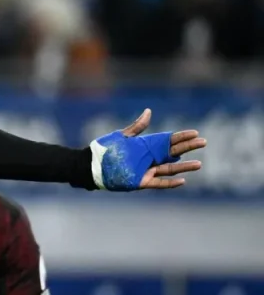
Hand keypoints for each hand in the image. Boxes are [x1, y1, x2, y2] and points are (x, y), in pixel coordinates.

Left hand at [88, 108, 205, 190]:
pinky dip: (169, 183)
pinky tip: (182, 181)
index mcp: (146, 146)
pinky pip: (158, 183)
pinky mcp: (140, 182)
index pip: (168, 141)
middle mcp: (149, 158)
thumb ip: (138, 127)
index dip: (182, 137)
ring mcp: (146, 170)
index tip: (195, 133)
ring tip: (199, 164)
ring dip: (184, 167)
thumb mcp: (123, 136)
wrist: (90, 164)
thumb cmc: (106, 149)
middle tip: (203, 142)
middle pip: (173, 153)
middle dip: (188, 147)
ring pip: (169, 169)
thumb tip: (149, 111)